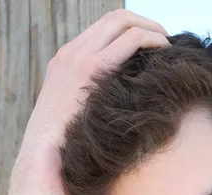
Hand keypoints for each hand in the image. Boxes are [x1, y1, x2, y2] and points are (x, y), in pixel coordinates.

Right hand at [16, 9, 169, 174]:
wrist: (43, 157)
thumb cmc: (64, 148)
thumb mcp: (74, 119)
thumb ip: (91, 104)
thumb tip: (115, 112)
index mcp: (65, 62)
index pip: (102, 31)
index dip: (129, 31)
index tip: (149, 45)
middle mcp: (70, 53)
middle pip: (113, 19)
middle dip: (143, 23)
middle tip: (164, 39)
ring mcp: (79, 57)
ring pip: (122, 21)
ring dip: (150, 28)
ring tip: (168, 44)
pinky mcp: (92, 69)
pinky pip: (131, 40)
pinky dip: (152, 40)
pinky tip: (165, 52)